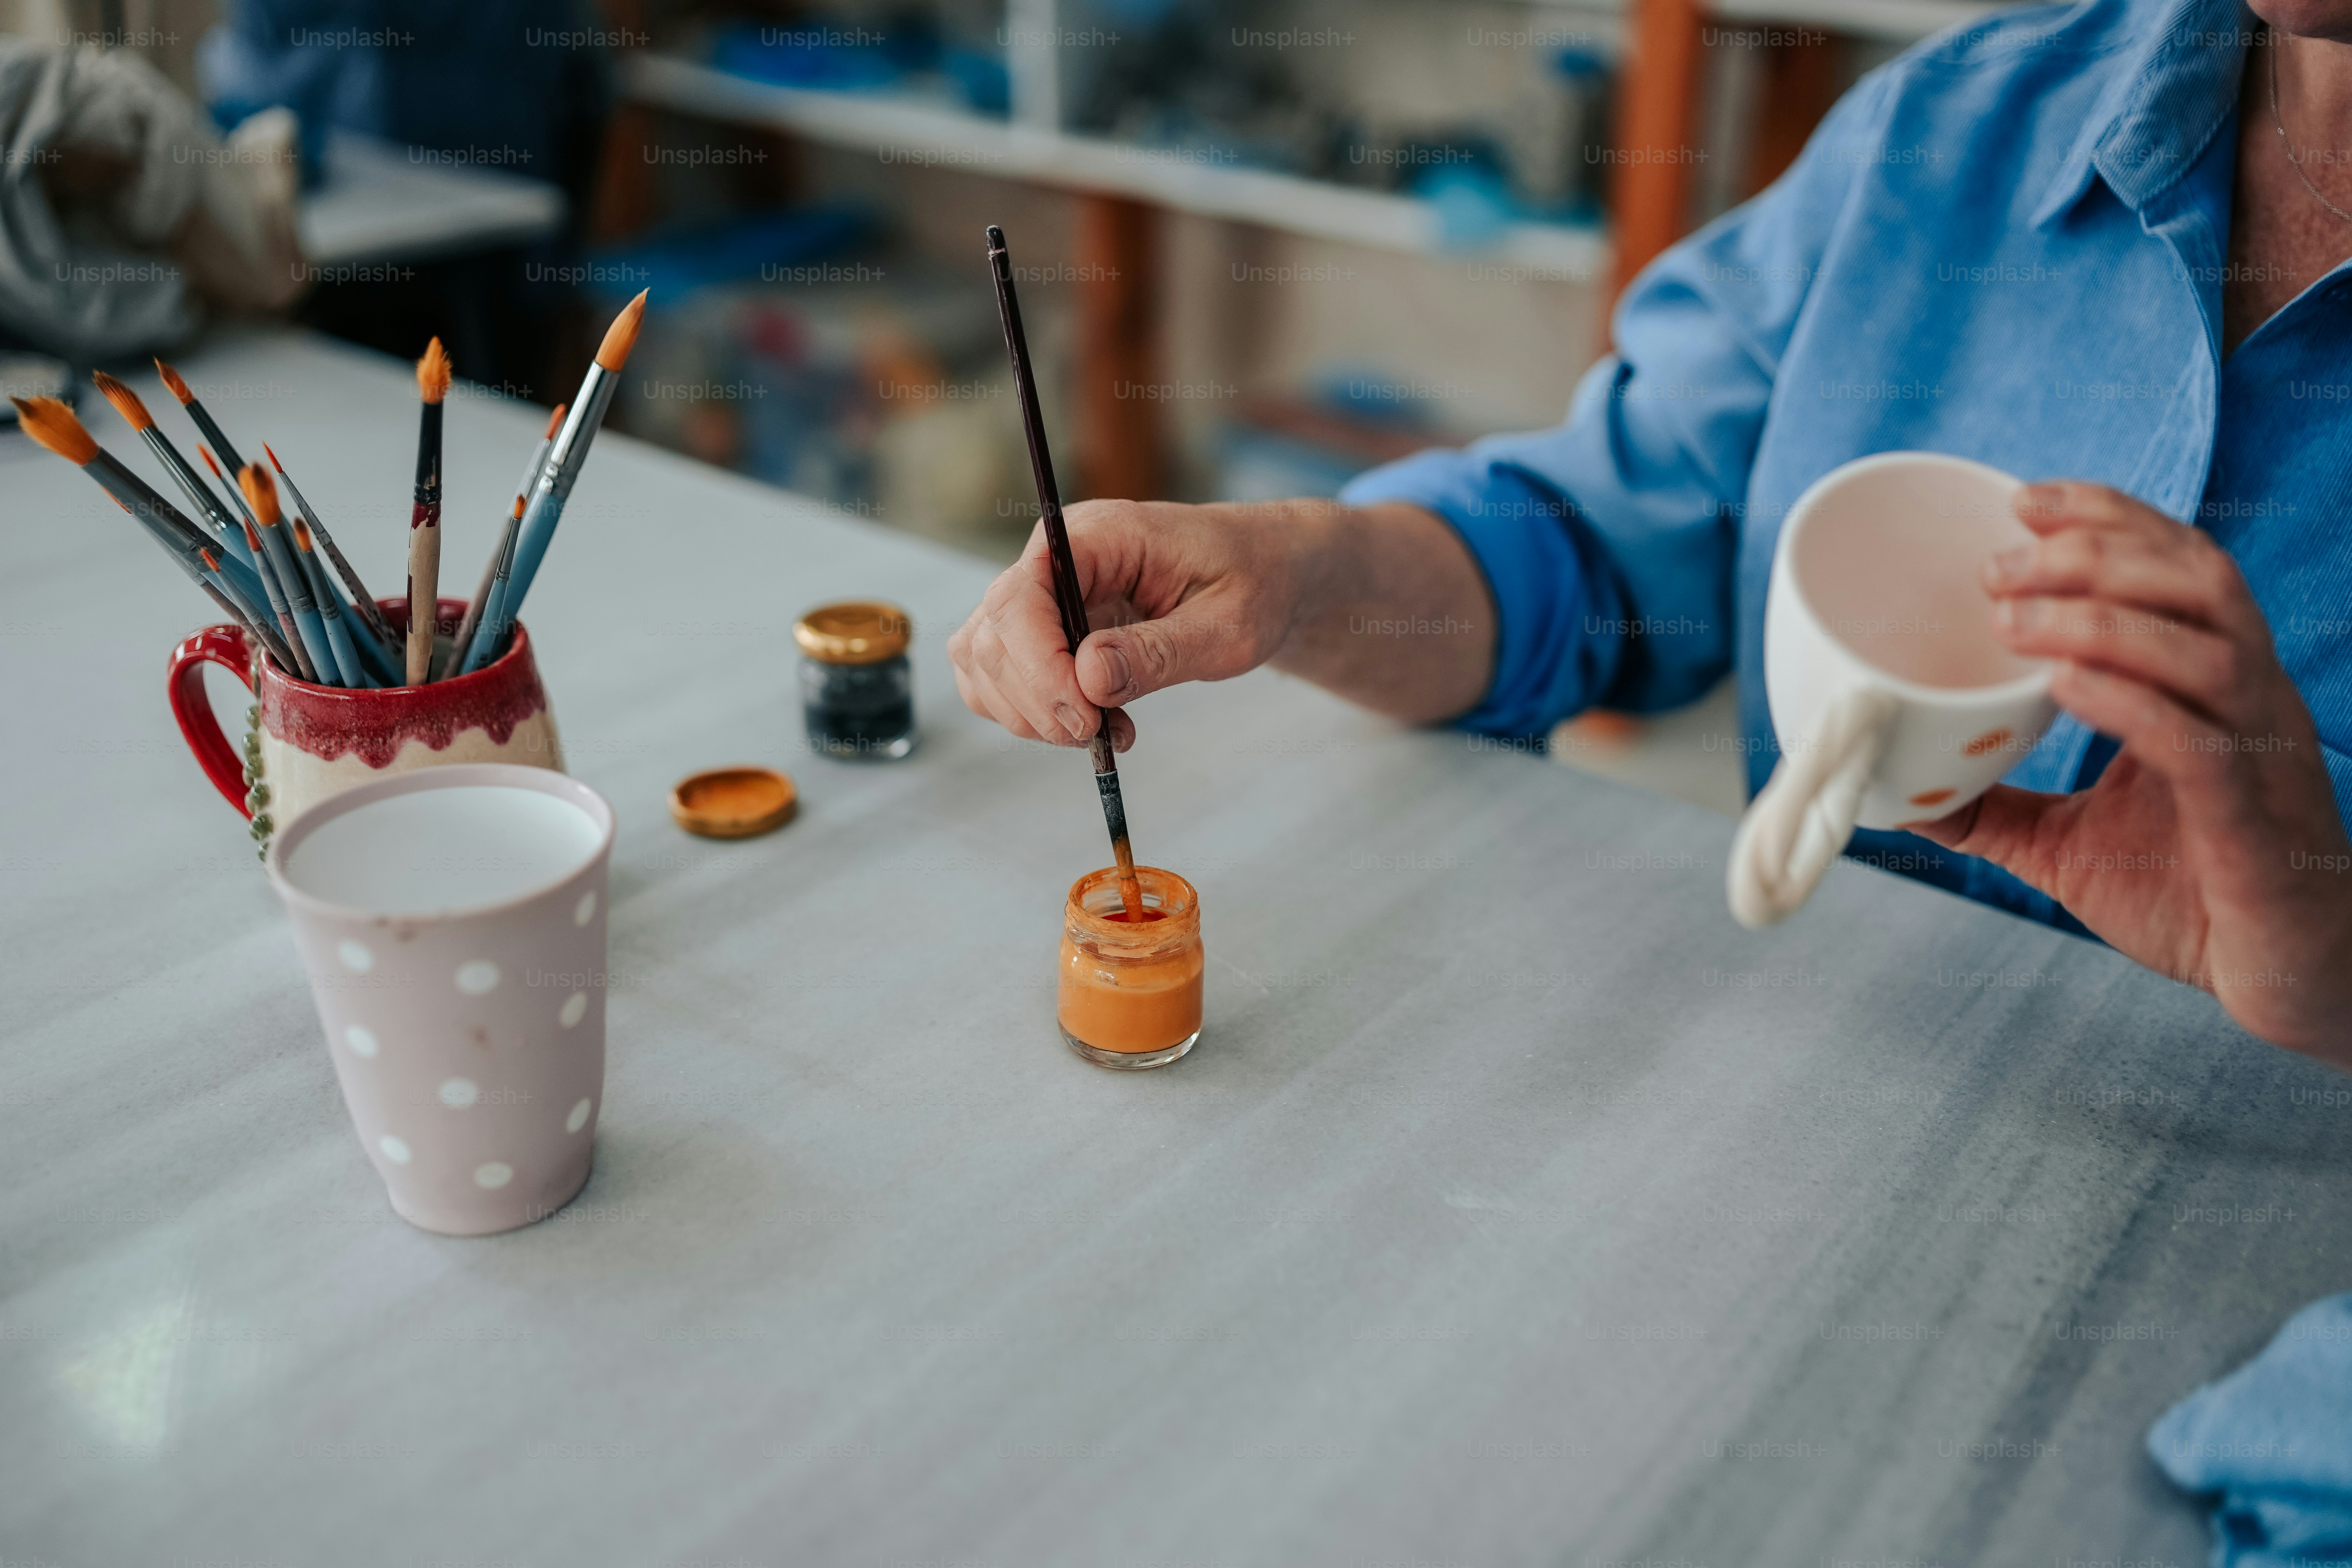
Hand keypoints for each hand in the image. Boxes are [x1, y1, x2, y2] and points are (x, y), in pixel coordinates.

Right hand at [948, 499, 1309, 750]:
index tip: (1086, 717)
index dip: (1039, 667)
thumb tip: (1089, 679)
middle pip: (991, 635)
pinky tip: (1090, 723)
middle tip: (1101, 734)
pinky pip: (997, 676)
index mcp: (1096, 535)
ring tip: (1104, 731)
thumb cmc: (1254, 584)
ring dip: (1031, 714)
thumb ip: (1160, 651)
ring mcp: (1040, 593)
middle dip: (1037, 702)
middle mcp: (1052, 557)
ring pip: (982, 660)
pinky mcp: (1041, 628)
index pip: (1021, 597)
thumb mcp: (1229, 624)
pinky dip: (1031, 714)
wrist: (1262, 574)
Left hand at [1908, 482, 2351, 1062]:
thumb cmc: (2191, 898)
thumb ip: (1994, 812)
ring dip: (2103, 618)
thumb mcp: (2066, 846)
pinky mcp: (2251, 822)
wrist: (2284, 978)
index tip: (2023, 502)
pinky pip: (2199, 741)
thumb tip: (1905, 796)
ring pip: (2207, 644)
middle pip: (2194, 580)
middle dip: (2096, 554)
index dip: (2110, 519)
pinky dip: (2130, 701)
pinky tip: (2063, 682)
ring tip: (2014, 619)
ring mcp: (2257, 756)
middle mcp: (2246, 702)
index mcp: (2213, 687)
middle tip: (1999, 566)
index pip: (2177, 566)